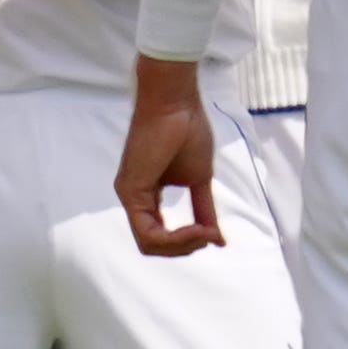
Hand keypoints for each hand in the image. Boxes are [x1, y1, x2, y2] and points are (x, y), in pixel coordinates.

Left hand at [114, 56, 223, 257]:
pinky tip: (196, 228)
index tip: (213, 235)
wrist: (176, 101)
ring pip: (149, 244)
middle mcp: (134, 198)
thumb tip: (219, 240)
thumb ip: (204, 210)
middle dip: (186, 248)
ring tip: (205, 232)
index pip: (160, 237)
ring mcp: (129, 195)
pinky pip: (148, 232)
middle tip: (210, 236)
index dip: (187, 242)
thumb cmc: (186, 128)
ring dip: (182, 245)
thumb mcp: (200, 180)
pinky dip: (175, 237)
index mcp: (147, 195)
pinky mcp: (130, 190)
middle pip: (153, 246)